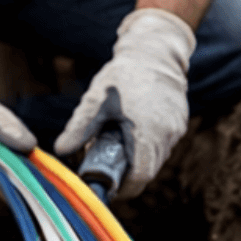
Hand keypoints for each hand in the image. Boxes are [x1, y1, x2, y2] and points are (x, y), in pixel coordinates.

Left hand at [54, 9, 194, 197]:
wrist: (154, 51)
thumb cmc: (123, 77)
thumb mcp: (95, 101)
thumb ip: (78, 129)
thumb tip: (60, 151)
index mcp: (146, 134)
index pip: (139, 178)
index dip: (124, 188)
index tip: (109, 186)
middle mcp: (166, 136)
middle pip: (148, 171)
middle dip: (127, 174)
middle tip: (107, 166)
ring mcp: (176, 130)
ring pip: (156, 159)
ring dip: (138, 160)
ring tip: (118, 144)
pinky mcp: (179, 123)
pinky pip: (164, 145)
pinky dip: (148, 146)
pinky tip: (132, 132)